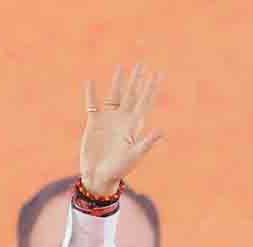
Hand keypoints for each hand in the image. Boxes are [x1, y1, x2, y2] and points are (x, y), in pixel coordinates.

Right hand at [80, 65, 161, 196]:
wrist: (99, 176)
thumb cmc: (119, 169)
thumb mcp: (134, 156)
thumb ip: (146, 142)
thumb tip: (161, 131)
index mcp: (134, 126)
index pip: (145, 102)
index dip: (152, 88)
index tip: (158, 73)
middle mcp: (122, 120)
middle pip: (132, 95)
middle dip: (137, 81)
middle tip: (142, 65)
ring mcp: (109, 120)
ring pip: (114, 96)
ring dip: (118, 82)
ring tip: (121, 68)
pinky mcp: (94, 123)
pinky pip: (93, 104)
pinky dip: (91, 93)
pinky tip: (91, 82)